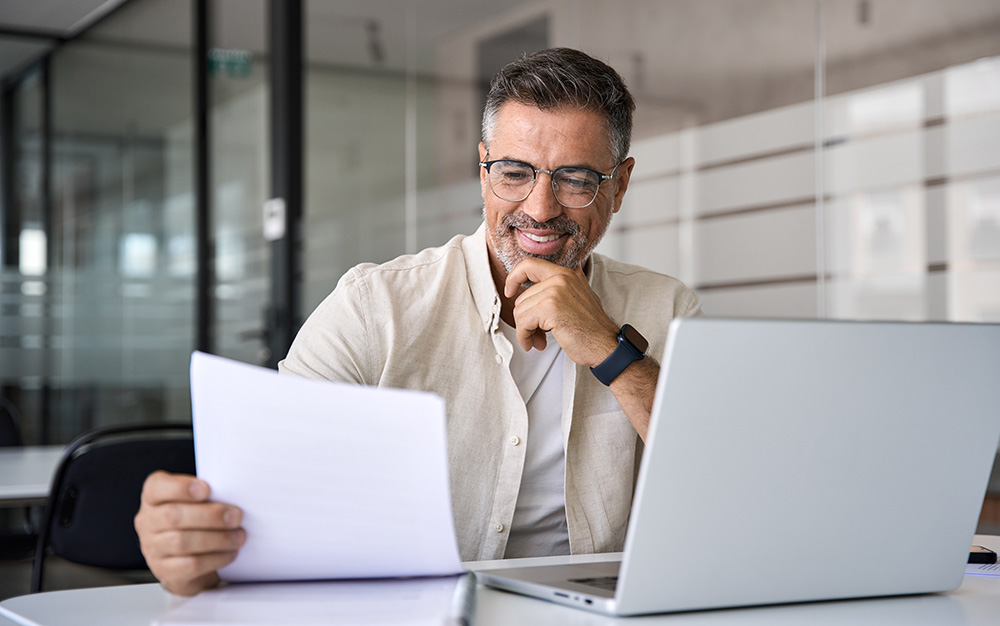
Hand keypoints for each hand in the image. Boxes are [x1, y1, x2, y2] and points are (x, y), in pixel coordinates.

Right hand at [134, 471, 244, 595]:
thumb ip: (207, 494)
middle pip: (172, 517)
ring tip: (239, 536)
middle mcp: (148, 523)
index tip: (207, 489)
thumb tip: (231, 492)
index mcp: (153, 498)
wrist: (192, 558)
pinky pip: (190, 565)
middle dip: (210, 516)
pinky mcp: (167, 572)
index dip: (180, 488)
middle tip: (236, 516)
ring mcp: (154, 549)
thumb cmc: (196, 521)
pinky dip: (215, 558)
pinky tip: (230, 552)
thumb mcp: (197, 501)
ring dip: (217, 538)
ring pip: (182, 542)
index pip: (156, 488)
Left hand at [503, 257, 658, 441]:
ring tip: (539, 340)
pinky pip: (523, 322)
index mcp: (566, 273)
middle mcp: (561, 277)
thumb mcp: (577, 297)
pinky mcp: (550, 308)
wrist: (606, 345)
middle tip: (536, 334)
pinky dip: (525, 337)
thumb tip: (527, 292)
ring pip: (520, 311)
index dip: (514, 277)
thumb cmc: (591, 328)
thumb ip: (557, 289)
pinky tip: (536, 344)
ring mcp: (555, 291)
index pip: (529, 264)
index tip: (510, 292)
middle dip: (524, 319)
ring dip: (525, 331)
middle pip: (522, 297)